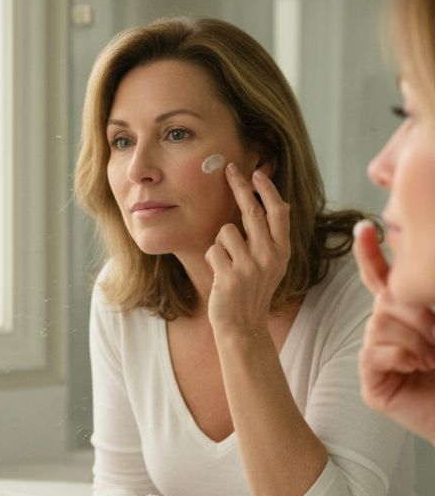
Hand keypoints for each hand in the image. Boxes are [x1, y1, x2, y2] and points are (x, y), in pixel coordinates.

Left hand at [205, 164, 290, 336]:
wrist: (243, 326)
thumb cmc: (253, 292)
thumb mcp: (273, 265)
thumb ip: (274, 238)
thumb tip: (282, 204)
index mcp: (282, 251)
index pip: (278, 212)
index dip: (267, 190)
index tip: (256, 172)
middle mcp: (269, 256)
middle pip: (251, 211)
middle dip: (239, 186)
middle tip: (229, 169)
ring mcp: (250, 266)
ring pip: (226, 231)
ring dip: (221, 244)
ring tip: (227, 264)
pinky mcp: (229, 276)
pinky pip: (213, 250)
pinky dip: (213, 260)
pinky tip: (220, 275)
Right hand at [353, 221, 434, 441]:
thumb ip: (429, 300)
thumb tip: (406, 283)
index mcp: (408, 319)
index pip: (383, 282)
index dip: (371, 255)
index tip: (366, 228)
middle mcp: (388, 335)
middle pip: (384, 302)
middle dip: (414, 313)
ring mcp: (378, 360)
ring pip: (377, 325)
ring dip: (412, 338)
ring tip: (432, 357)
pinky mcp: (373, 384)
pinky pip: (372, 353)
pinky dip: (398, 356)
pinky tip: (417, 367)